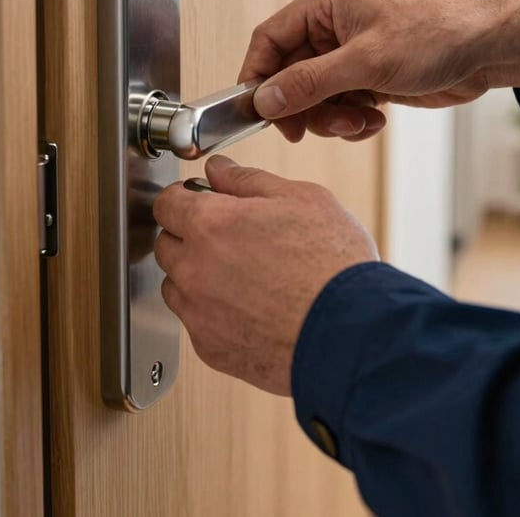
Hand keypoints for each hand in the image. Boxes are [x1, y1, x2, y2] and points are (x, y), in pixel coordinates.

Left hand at [152, 155, 378, 395]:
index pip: (166, 204)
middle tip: (229, 237)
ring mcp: (200, 313)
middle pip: (166, 245)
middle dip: (189, 237)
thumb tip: (218, 170)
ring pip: (177, 287)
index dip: (182, 199)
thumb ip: (247, 181)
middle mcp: (195, 269)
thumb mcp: (300, 198)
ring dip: (196, 277)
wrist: (352, 332)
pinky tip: (250, 307)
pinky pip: (197, 323)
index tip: (197, 201)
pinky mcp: (211, 350)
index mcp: (211, 224)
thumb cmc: (333, 264)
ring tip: (243, 275)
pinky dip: (213, 314)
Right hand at [238, 0, 519, 141]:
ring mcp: (350, 53)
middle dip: (304, 106)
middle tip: (314, 128)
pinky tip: (376, 119)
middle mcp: (332, 26)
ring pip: (314, 96)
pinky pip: (340, 105)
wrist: (489, 49)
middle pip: (289, 74)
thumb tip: (264, 100)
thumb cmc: (436, 34)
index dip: (257, 77)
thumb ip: (309, 82)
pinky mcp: (368, 76)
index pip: (269, 39)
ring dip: (332, 117)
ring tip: (361, 120)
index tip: (258, 112)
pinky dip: (352, 120)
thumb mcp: (366, 62)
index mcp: (324, 4)